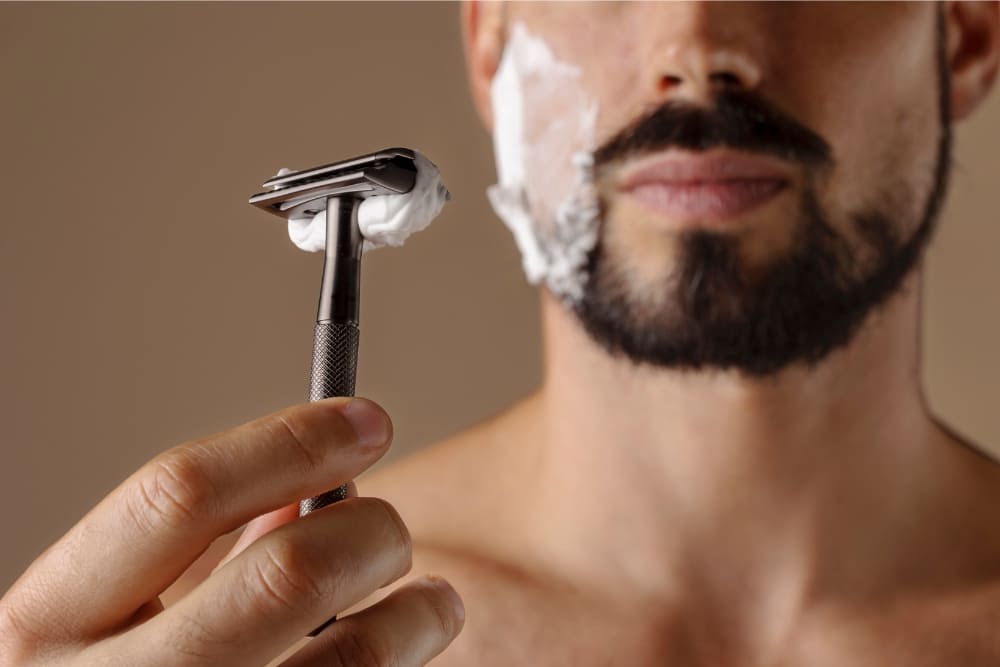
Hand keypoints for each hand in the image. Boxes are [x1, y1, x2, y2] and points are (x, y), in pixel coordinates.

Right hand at [0, 398, 464, 665]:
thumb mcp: (107, 618)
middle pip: (286, 572)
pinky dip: (404, 662)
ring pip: (352, 655)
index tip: (366, 421)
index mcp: (51, 618)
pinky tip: (405, 651)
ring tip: (433, 602)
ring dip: (417, 613)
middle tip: (391, 530)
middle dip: (369, 531)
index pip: (180, 495)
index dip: (290, 444)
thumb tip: (316, 486)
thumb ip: (194, 552)